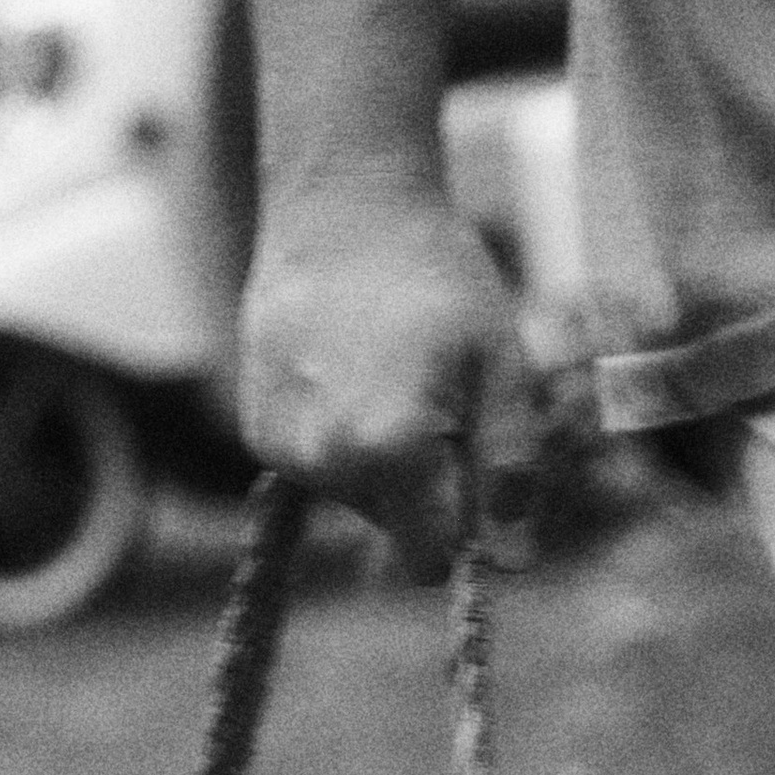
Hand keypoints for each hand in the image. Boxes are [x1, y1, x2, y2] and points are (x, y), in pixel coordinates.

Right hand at [239, 183, 537, 571]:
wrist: (343, 211)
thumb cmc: (439, 281)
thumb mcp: (501, 367)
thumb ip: (509, 469)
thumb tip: (516, 563)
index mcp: (393, 451)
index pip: (429, 563)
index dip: (463, 536)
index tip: (475, 485)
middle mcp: (328, 461)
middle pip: (394, 527)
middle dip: (425, 487)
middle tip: (439, 400)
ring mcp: (284, 448)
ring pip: (354, 497)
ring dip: (382, 460)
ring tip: (390, 375)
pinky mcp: (259, 430)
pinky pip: (317, 466)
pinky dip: (340, 438)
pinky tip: (348, 372)